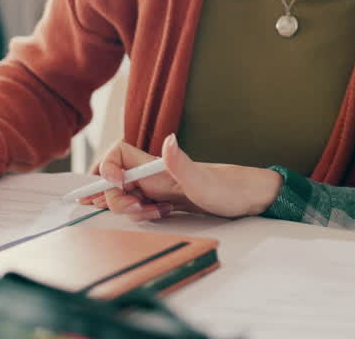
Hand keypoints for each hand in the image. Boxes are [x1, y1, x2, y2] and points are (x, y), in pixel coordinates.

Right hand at [79, 134, 283, 221]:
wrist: (247, 198)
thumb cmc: (227, 189)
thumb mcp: (202, 181)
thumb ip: (180, 163)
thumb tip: (168, 141)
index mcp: (156, 166)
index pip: (117, 155)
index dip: (107, 168)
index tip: (119, 185)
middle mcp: (153, 174)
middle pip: (115, 180)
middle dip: (116, 198)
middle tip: (139, 209)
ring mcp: (157, 187)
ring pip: (125, 195)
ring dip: (129, 209)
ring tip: (156, 213)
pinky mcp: (164, 200)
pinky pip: (139, 205)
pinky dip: (141, 213)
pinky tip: (162, 214)